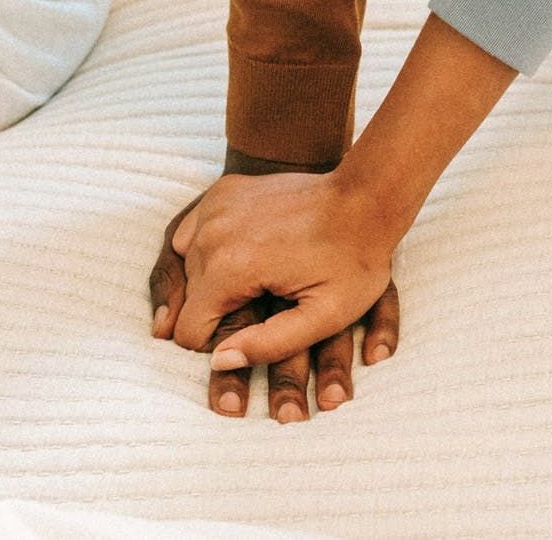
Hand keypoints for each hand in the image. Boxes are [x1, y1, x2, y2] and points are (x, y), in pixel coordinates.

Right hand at [169, 169, 395, 368]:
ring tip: (253, 284)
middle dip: (216, 313)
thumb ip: (268, 345)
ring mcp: (214, 205)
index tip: (251, 339)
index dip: (217, 346)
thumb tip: (218, 361)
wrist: (365, 199)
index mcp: (230, 267)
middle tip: (261, 307)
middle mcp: (211, 233)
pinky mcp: (223, 190)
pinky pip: (193, 232)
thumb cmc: (353, 261)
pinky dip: (206, 249)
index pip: (188, 330)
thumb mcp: (324, 317)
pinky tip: (239, 256)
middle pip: (187, 298)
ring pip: (186, 265)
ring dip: (209, 281)